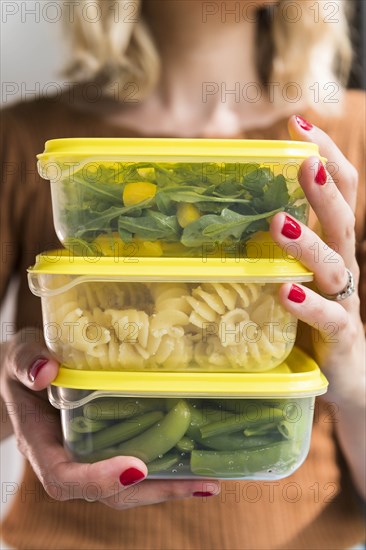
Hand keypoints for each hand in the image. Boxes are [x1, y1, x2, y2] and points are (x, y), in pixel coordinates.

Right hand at [1, 329, 219, 507]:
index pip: (65, 478)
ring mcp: (93, 455)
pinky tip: (199, 460)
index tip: (135, 466)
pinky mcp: (111, 444)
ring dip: (169, 486)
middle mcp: (70, 459)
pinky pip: (138, 462)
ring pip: (129, 485)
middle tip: (198, 484)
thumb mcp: (18, 355)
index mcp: (42, 444)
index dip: (98, 480)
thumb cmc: (25, 362)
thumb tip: (45, 371)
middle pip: (110, 492)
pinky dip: (167, 467)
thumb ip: (24, 361)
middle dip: (153, 492)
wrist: (34, 370)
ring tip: (210, 480)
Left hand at [269, 115, 364, 497]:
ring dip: (310, 242)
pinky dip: (308, 304)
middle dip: (324, 188)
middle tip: (304, 159)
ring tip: (280, 223)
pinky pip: (329, 317)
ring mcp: (344, 301)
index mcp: (332, 246)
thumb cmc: (311, 317)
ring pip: (336, 265)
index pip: (340, 191)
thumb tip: (236, 207)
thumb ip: (277, 244)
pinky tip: (286, 292)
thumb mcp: (295, 272)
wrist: (346, 375)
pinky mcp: (340, 336)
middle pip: (344, 219)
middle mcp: (342, 267)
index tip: (299, 122)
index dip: (326, 155)